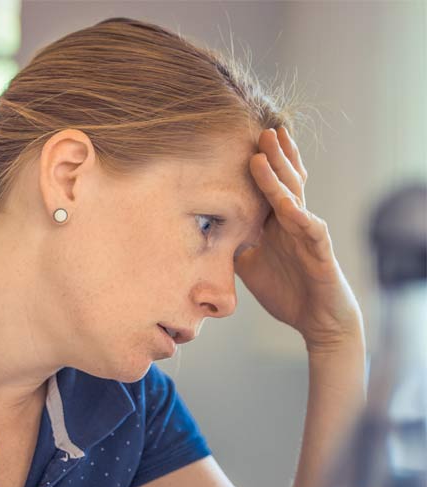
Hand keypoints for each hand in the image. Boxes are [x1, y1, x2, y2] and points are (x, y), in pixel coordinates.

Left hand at [235, 127, 362, 351]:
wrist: (317, 320)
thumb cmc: (287, 291)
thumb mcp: (249, 265)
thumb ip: (232, 245)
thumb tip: (202, 233)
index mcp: (278, 223)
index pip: (269, 186)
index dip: (262, 164)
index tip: (243, 139)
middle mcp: (295, 222)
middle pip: (284, 182)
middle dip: (273, 155)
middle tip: (260, 129)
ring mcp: (309, 235)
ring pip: (295, 198)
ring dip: (279, 176)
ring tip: (266, 152)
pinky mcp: (321, 253)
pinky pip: (311, 230)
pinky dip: (299, 217)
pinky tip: (287, 204)